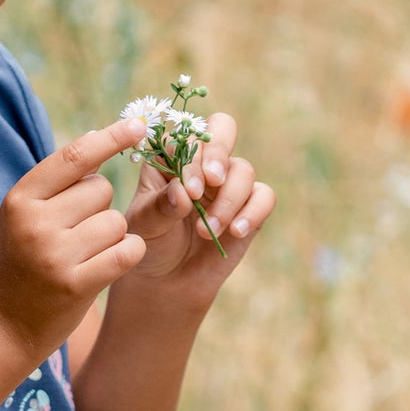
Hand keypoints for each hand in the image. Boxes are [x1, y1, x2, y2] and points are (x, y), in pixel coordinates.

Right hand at [0, 116, 148, 359]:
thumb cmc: (18, 265)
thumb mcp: (21, 219)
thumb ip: (54, 186)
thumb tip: (100, 138)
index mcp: (20, 200)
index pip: (74, 157)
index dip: (111, 138)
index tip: (139, 125)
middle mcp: (35, 223)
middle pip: (102, 190)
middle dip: (101, 208)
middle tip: (76, 234)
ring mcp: (54, 255)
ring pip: (117, 222)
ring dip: (112, 236)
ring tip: (84, 256)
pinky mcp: (75, 286)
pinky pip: (127, 250)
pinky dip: (128, 254)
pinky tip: (110, 264)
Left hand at [122, 111, 274, 308]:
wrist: (168, 281)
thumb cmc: (151, 245)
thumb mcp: (145, 226)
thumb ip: (160, 206)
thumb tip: (183, 191)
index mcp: (170, 157)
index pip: (187, 138)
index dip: (192, 159)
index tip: (189, 191)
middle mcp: (202, 162)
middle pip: (223, 129)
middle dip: (219, 153)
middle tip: (213, 181)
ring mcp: (228, 183)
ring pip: (243, 169)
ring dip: (228, 200)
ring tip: (207, 230)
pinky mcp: (249, 206)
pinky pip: (264, 196)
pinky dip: (253, 211)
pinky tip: (236, 231)